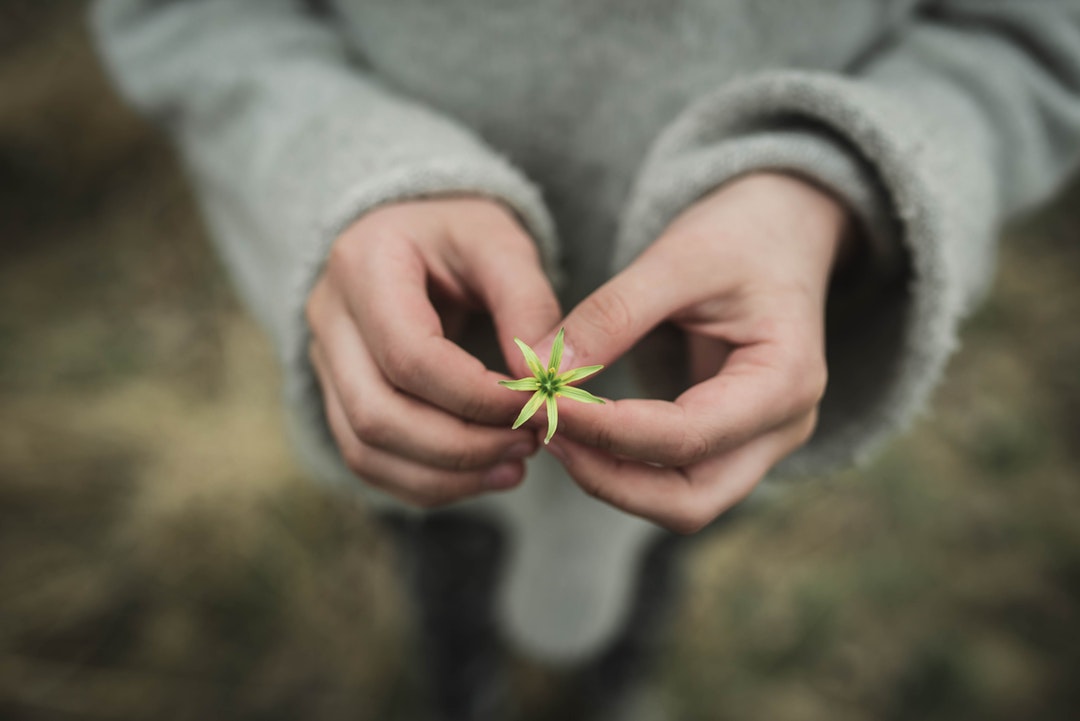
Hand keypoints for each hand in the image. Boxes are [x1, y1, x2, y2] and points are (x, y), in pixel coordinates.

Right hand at [306, 198, 560, 507]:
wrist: (415, 235)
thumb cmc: (462, 235)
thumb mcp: (502, 243)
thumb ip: (527, 304)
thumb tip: (547, 382)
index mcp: (363, 265)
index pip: (409, 356)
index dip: (476, 396)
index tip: (537, 405)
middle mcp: (328, 318)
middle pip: (378, 415)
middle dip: (462, 446)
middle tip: (530, 443)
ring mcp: (324, 363)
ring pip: (366, 450)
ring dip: (447, 475)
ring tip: (515, 466)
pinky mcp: (338, 398)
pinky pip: (369, 462)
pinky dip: (428, 483)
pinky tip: (485, 474)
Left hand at [536, 173, 851, 532]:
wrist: (780, 228)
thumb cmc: (739, 235)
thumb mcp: (678, 257)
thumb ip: (614, 314)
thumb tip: (543, 371)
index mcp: (786, 380)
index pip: (689, 437)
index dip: (608, 431)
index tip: (543, 403)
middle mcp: (781, 429)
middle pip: (690, 501)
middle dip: (608, 478)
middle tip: (542, 428)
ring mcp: (758, 443)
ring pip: (680, 503)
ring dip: (610, 479)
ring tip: (550, 426)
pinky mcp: (728, 442)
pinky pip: (672, 479)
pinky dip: (620, 466)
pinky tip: (575, 428)